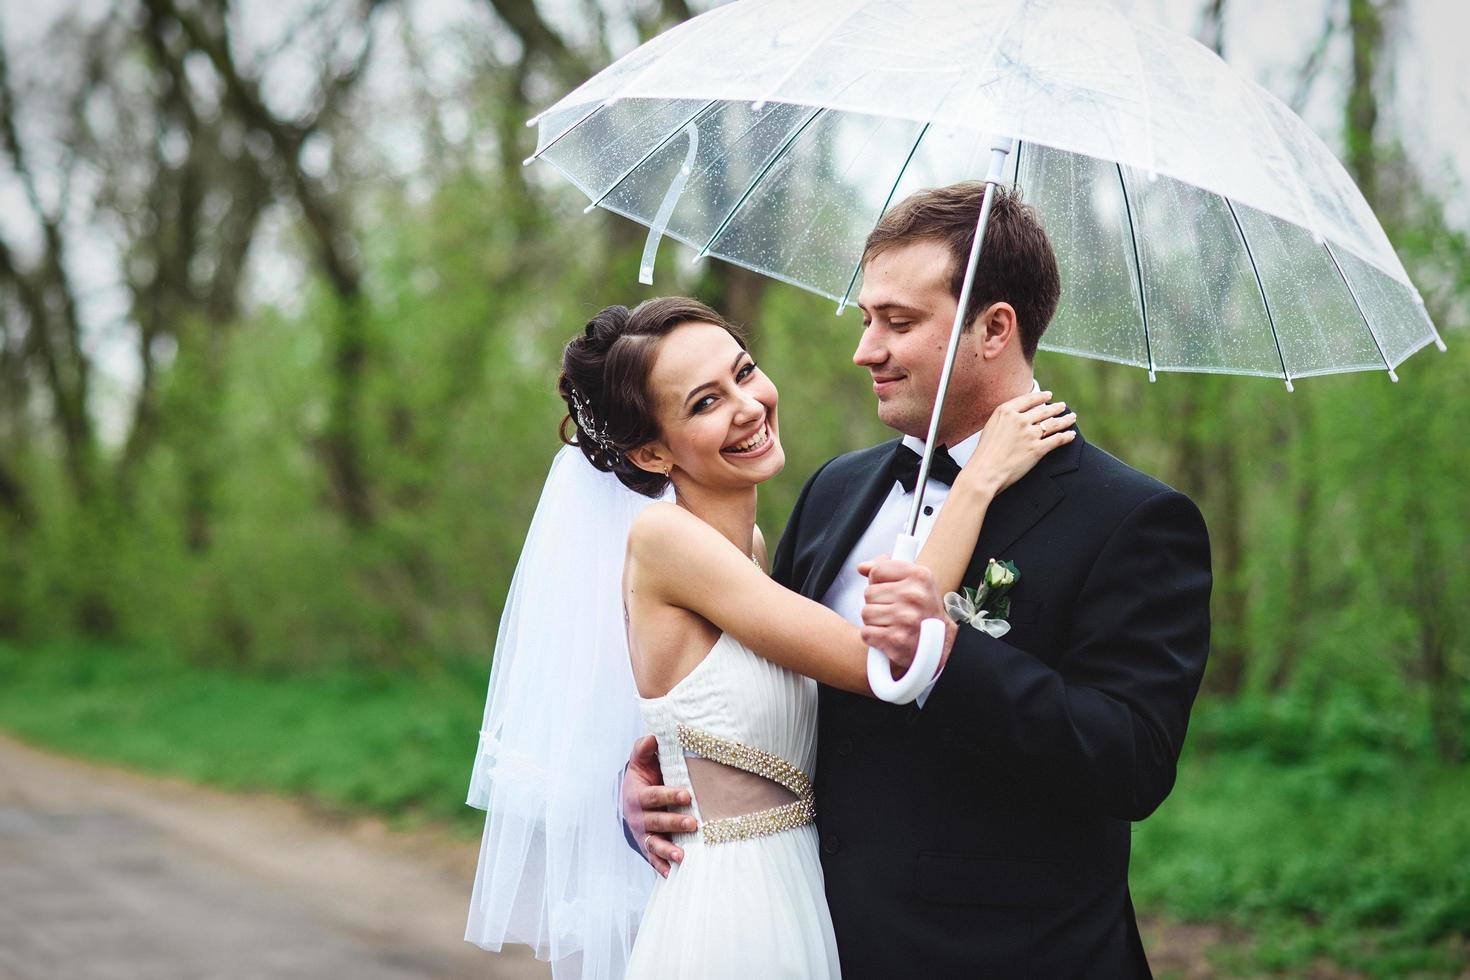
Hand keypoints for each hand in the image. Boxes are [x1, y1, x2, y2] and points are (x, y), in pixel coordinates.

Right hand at [621, 735, 696, 876]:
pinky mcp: (649, 847)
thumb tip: (652, 737)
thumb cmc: (644, 776)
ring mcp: (643, 834)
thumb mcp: (640, 761)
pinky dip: (663, 867)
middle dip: (674, 823)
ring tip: (682, 855)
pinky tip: (674, 874)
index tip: (687, 795)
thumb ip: (644, 749)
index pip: (654, 795)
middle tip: (693, 824)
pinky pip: (654, 859)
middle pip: (656, 821)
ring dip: (667, 850)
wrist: (632, 798)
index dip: (669, 795)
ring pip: (654, 843)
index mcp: (638, 795)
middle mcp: (639, 817)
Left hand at [857, 557, 957, 675]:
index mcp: (919, 576)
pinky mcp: (896, 640)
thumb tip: (862, 567)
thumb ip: (887, 569)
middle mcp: (913, 595)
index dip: (878, 582)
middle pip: (869, 593)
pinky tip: (888, 636)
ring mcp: (904, 618)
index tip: (890, 591)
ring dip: (874, 621)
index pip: (877, 571)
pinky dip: (873, 637)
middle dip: (877, 603)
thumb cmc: (924, 610)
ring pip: (866, 613)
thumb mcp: (915, 582)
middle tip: (895, 610)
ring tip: (893, 623)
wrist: (942, 644)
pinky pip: (866, 633)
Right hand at [965, 390, 1076, 495]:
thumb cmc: (984, 452)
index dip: (1041, 397)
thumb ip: (1005, 418)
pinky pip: (1057, 439)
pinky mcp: (1037, 449)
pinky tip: (1071, 435)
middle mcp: (1019, 420)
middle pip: (1044, 410)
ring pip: (1054, 423)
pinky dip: (1066, 436)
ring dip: (1065, 419)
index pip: (1029, 399)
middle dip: (1056, 407)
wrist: (984, 472)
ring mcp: (1029, 434)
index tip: (1048, 395)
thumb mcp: (990, 426)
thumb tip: (1018, 415)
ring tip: (1072, 417)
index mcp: (1006, 411)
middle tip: (1062, 406)